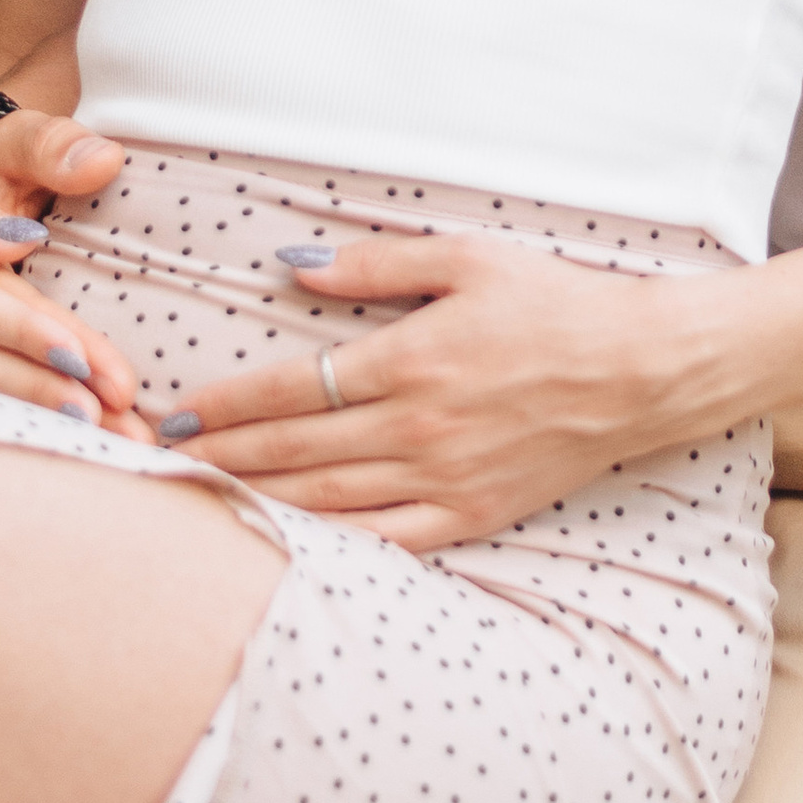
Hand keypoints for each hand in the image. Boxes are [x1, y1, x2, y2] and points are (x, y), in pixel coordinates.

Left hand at [145, 234, 726, 550]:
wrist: (639, 369)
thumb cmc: (555, 302)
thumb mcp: (467, 259)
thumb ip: (378, 263)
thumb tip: (297, 265)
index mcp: (411, 359)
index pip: (292, 388)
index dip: (228, 402)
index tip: (179, 410)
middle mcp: (418, 427)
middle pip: (295, 449)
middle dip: (222, 454)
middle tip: (162, 461)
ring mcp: (444, 479)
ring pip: (327, 500)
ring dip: (257, 499)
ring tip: (199, 499)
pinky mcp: (470, 515)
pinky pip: (383, 541)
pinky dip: (328, 543)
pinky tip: (286, 543)